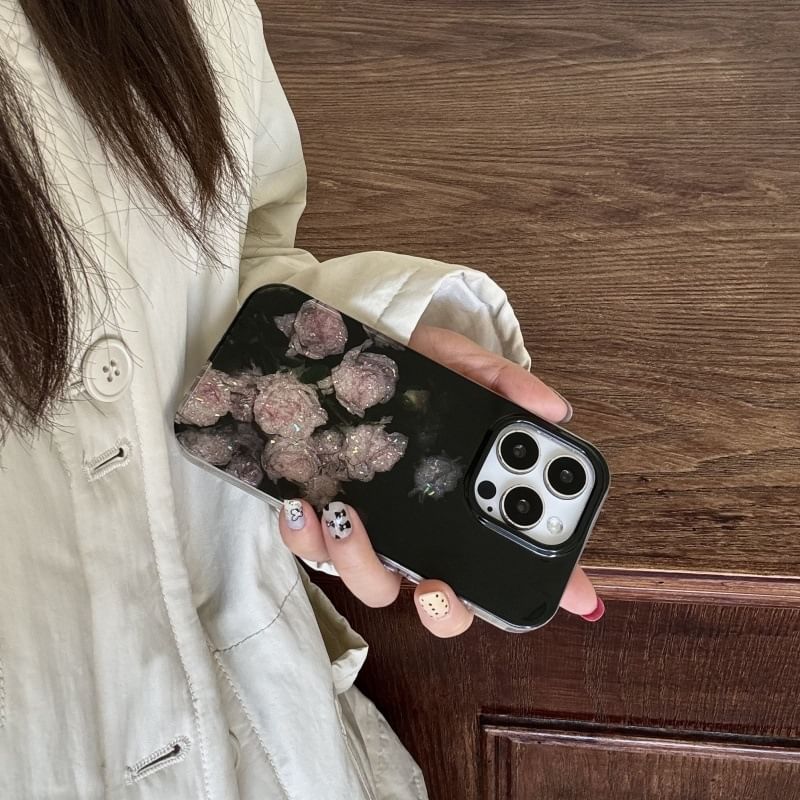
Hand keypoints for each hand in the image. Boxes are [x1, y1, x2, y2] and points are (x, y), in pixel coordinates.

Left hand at [277, 323, 603, 636]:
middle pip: (441, 603)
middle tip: (437, 585)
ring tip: (348, 518)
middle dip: (444, 608)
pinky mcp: (321, 520)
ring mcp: (372, 533)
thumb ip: (505, 385)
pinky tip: (304, 505)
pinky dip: (304, 535)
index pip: (511, 561)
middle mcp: (422, 535)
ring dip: (360, 563)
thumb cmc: (412, 370)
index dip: (543, 591)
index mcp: (465, 508)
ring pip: (371, 584)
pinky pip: (309, 547)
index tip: (567, 596)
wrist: (345, 352)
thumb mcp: (462, 367)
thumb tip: (553, 409)